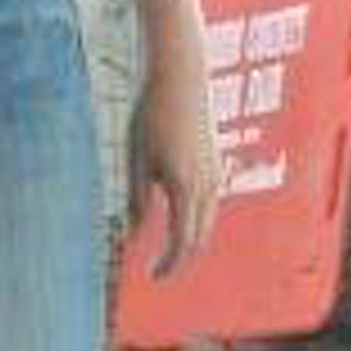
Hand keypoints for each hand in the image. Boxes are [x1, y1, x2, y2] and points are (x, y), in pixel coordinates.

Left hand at [127, 49, 220, 277]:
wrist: (181, 73)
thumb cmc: (152, 112)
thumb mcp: (137, 157)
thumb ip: (138, 198)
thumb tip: (136, 232)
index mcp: (184, 186)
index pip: (182, 242)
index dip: (168, 265)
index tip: (151, 277)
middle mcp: (206, 183)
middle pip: (198, 237)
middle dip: (180, 258)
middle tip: (157, 270)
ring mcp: (214, 172)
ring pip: (205, 220)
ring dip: (189, 238)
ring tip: (166, 250)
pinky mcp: (214, 161)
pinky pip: (208, 202)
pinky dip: (194, 218)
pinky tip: (177, 217)